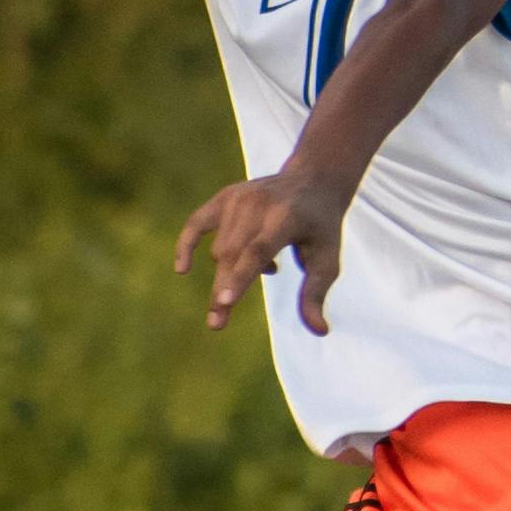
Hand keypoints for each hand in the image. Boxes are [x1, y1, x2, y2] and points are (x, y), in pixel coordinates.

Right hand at [178, 167, 342, 339]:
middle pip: (232, 255)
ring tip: (270, 267)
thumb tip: (320, 332)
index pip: (258, 250)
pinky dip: (186, 245)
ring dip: (233, 271)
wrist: (313, 178)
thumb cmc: (321, 227)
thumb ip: (315, 294)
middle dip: (222, 290)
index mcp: (286, 218)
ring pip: (220, 249)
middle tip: (216, 325)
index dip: (241, 276)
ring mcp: (238, 198)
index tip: (225, 302)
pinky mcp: (225, 196)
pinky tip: (182, 269)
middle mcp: (259, 205)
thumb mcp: (327, 259)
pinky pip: (196, 223)